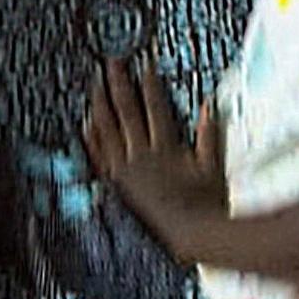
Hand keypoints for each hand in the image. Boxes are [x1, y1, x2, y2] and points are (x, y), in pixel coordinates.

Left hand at [83, 58, 225, 251]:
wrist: (187, 236)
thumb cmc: (205, 204)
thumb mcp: (213, 168)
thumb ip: (209, 134)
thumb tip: (208, 103)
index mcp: (165, 148)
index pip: (154, 107)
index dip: (148, 84)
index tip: (143, 63)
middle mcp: (141, 155)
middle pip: (125, 111)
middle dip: (118, 84)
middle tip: (110, 62)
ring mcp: (124, 170)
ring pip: (107, 129)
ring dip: (99, 104)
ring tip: (94, 84)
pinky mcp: (115, 184)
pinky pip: (98, 155)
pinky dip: (92, 137)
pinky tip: (86, 122)